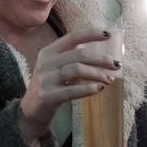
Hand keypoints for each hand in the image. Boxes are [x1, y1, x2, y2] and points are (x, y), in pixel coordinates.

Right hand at [18, 28, 119, 142]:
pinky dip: (88, 89)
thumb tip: (103, 57)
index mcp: (49, 51)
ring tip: (109, 79)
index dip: (91, 34)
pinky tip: (98, 89)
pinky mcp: (48, 96)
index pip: (72, 37)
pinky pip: (72, 90)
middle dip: (101, 59)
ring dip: (97, 73)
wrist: (30, 112)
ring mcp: (46, 79)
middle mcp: (46, 62)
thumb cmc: (50, 87)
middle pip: (78, 54)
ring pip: (77, 69)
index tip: (108, 34)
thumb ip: (72, 59)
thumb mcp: (55, 68)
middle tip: (116, 65)